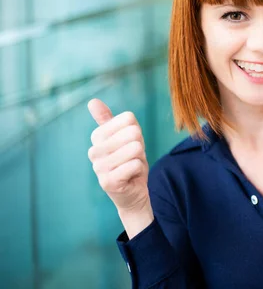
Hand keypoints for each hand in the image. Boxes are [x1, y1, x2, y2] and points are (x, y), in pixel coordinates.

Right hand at [87, 99, 150, 213]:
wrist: (133, 192)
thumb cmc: (129, 161)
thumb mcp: (124, 136)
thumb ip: (109, 119)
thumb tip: (92, 101)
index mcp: (97, 136)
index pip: (128, 118)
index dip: (136, 131)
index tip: (129, 144)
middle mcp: (94, 151)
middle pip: (133, 133)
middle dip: (140, 146)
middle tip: (132, 157)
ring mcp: (98, 167)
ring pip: (135, 148)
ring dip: (139, 158)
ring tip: (131, 166)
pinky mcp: (107, 182)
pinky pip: (135, 165)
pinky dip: (139, 170)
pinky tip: (130, 177)